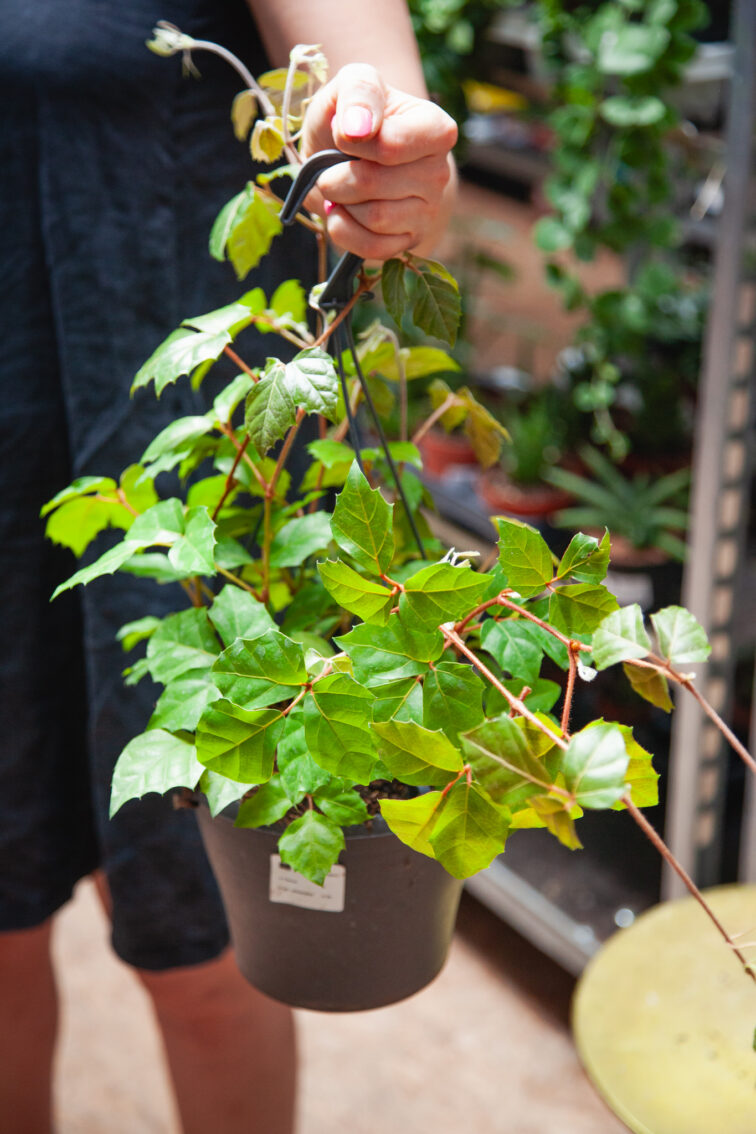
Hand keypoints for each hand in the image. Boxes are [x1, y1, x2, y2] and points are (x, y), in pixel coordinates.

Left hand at [301, 63, 457, 259]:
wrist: (349, 159)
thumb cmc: (354, 118)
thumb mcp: (353, 84)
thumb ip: (359, 91)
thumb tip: (358, 128)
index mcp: (435, 129)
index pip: (390, 146)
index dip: (351, 141)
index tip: (341, 133)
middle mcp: (439, 173)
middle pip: (373, 184)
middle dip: (336, 176)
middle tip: (331, 166)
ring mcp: (428, 213)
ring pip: (373, 219)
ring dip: (340, 203)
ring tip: (340, 187)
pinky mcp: (409, 243)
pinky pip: (372, 248)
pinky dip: (344, 231)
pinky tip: (343, 212)